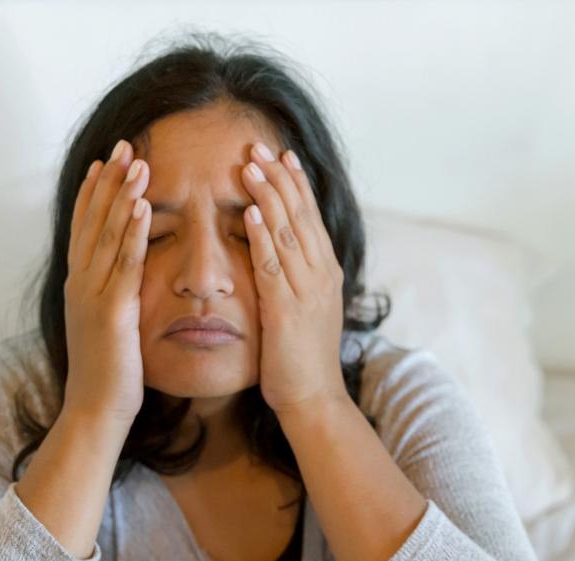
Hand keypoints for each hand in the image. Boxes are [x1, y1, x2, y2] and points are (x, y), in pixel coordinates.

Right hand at [61, 139, 152, 423]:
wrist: (95, 412)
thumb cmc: (109, 375)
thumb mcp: (108, 327)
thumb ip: (112, 297)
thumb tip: (122, 279)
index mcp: (79, 286)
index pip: (84, 228)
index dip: (93, 192)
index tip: (105, 159)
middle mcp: (80, 284)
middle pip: (92, 220)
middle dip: (107, 180)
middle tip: (123, 142)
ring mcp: (92, 296)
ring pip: (106, 235)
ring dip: (121, 194)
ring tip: (136, 160)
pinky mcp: (111, 313)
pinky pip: (123, 264)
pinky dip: (132, 232)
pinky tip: (143, 206)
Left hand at [240, 142, 348, 417]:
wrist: (314, 400)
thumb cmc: (302, 362)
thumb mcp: (303, 313)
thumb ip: (294, 282)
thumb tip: (278, 259)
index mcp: (326, 274)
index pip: (310, 218)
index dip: (296, 184)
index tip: (281, 155)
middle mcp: (322, 275)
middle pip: (300, 215)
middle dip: (279, 177)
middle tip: (258, 145)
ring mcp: (307, 290)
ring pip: (287, 231)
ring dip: (267, 194)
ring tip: (249, 164)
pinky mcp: (287, 309)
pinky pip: (272, 263)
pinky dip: (261, 234)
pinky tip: (248, 210)